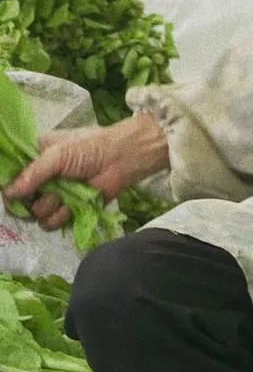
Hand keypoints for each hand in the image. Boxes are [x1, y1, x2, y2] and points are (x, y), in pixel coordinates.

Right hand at [3, 113, 166, 231]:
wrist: (122, 160)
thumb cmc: (90, 148)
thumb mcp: (58, 154)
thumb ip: (33, 173)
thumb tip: (8, 193)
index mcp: (35, 156)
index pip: (11, 174)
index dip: (9, 184)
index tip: (13, 190)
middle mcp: (41, 177)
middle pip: (19, 199)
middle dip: (28, 199)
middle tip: (43, 191)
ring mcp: (54, 195)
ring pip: (36, 213)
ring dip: (50, 205)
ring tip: (65, 192)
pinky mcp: (67, 210)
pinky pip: (51, 222)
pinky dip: (62, 215)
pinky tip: (73, 204)